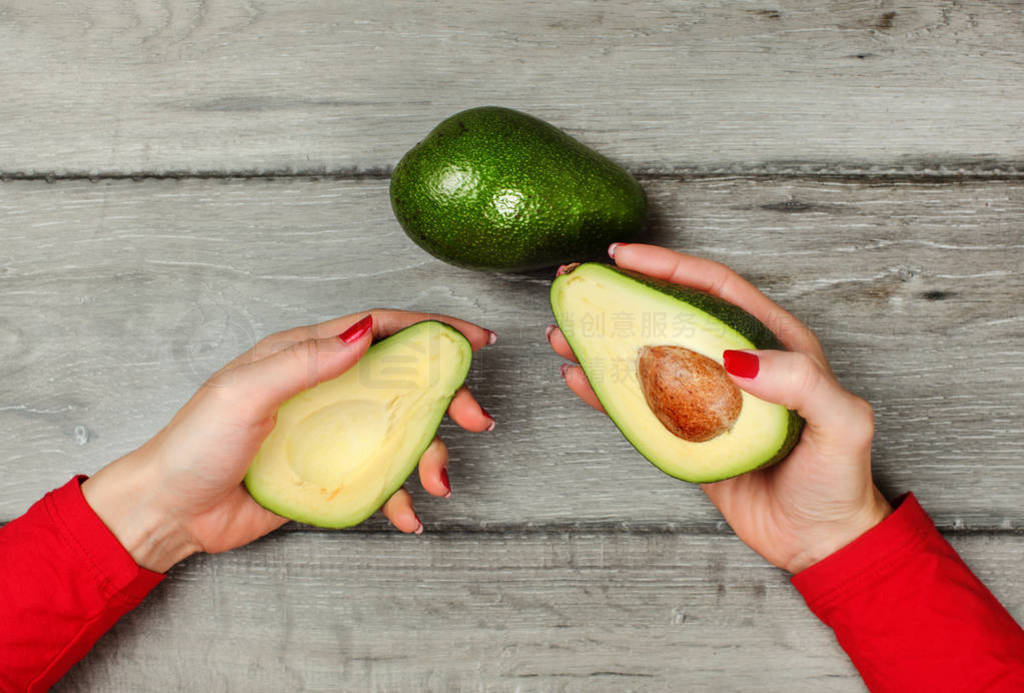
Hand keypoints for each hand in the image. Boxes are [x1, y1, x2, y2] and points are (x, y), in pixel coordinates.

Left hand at [83, 310, 495, 572]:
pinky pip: (380, 479)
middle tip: (475, 419)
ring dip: (430, 454)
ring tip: (437, 482)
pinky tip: (408, 515)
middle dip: (448, 398)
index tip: (474, 339)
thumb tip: (363, 332)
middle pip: (404, 382)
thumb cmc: (196, 443)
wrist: (172, 511)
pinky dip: (400, 496)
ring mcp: (332, 433)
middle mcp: (327, 388)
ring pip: (401, 433)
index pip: (380, 330)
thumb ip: (304, 360)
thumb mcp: (245, 392)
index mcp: (306, 355)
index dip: (431, 330)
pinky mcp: (332, 474)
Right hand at [547, 244, 891, 573]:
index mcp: (774, 342)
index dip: (670, 267)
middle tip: (581, 285)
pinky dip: (606, 390)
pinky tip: (578, 378)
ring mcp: (705, 397)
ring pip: (646, 356)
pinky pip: (638, 404)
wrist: (820, 541)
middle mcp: (735, 362)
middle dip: (625, 295)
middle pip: (671, 314)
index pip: (714, 288)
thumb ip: (800, 382)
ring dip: (604, 342)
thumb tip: (736, 359)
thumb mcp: (842, 424)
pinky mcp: (684, 433)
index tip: (625, 257)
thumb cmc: (838, 480)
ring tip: (563, 332)